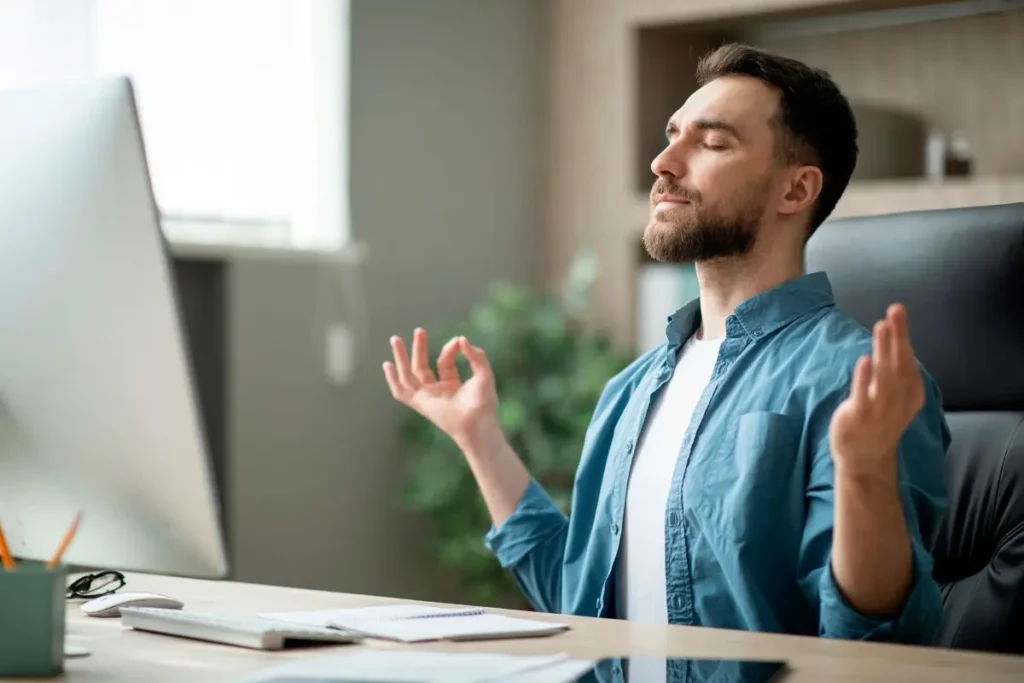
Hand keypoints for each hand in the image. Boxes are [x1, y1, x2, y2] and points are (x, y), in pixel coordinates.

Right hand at [383, 328, 500, 449]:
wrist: (478, 422)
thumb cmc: (484, 403)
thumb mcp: (484, 373)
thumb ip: (476, 355)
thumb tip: (461, 339)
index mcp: (452, 386)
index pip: (444, 361)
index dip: (450, 348)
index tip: (458, 341)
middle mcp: (437, 392)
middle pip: (422, 366)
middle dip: (419, 348)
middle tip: (419, 330)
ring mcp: (428, 398)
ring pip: (408, 375)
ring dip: (401, 357)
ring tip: (395, 339)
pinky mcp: (420, 403)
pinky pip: (402, 392)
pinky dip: (392, 380)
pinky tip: (387, 365)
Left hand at [829, 304, 924, 480]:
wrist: (866, 459)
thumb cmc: (879, 421)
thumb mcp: (896, 396)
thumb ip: (900, 372)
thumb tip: (903, 344)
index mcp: (910, 391)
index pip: (907, 358)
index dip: (902, 335)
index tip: (897, 310)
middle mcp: (899, 398)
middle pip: (898, 362)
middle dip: (897, 335)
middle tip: (895, 310)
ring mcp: (879, 408)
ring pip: (884, 374)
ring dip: (883, 349)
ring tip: (882, 326)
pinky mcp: (859, 416)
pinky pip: (863, 395)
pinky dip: (865, 377)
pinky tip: (865, 359)